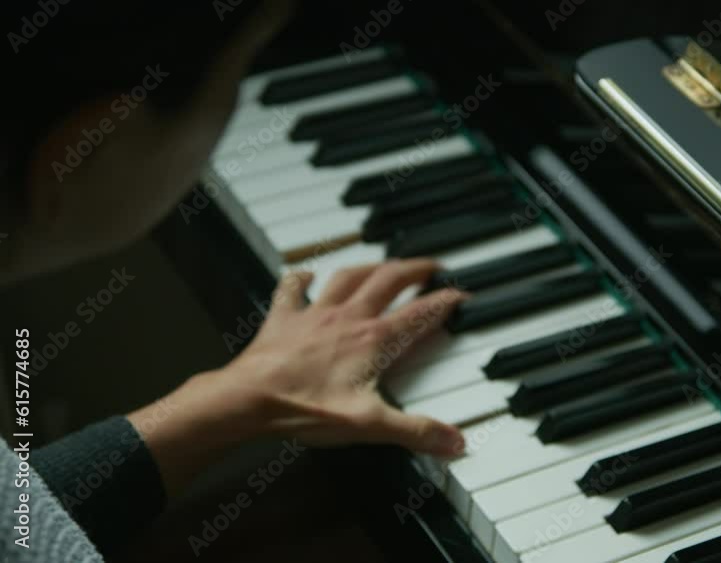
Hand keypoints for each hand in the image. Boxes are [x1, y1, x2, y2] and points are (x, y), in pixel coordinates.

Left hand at [228, 259, 467, 452]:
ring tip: (384, 264)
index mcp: (373, 341)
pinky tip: (305, 274)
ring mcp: (314, 315)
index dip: (444, 302)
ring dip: (371, 266)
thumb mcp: (369, 426)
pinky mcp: (284, 319)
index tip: (460, 295)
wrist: (249, 400)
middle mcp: (347, 318)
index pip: (419, 314)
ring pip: (349, 276)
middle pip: (389, 280)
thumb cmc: (303, 407)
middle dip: (415, 269)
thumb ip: (416, 431)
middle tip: (430, 267)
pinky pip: (292, 289)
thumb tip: (453, 441)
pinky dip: (300, 278)